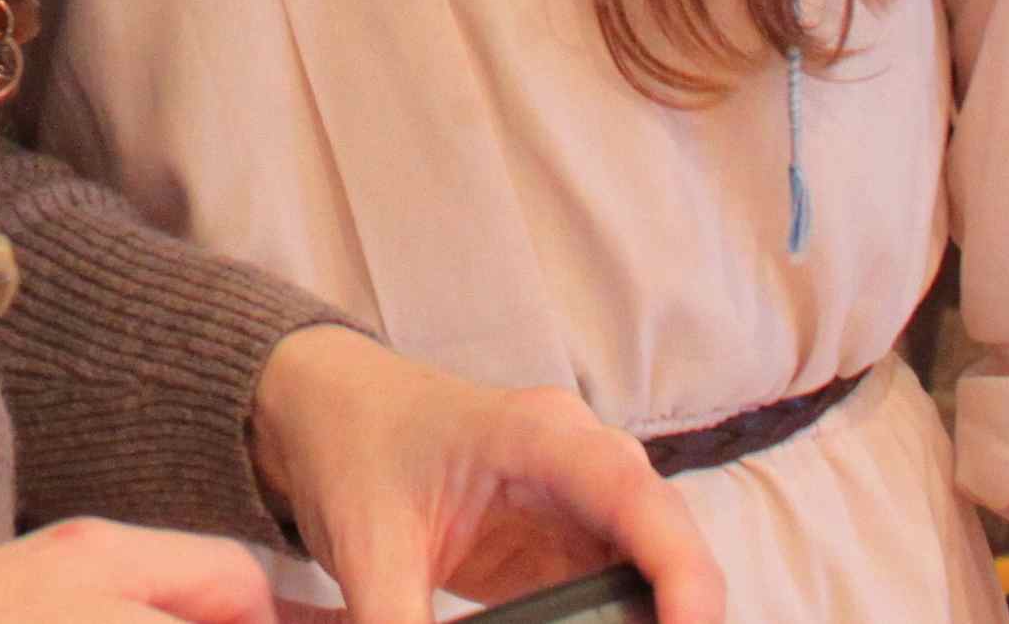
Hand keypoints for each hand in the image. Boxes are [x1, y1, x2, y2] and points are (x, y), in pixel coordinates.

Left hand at [247, 326, 723, 623]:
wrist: (324, 407)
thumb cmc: (350, 448)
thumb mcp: (368, 549)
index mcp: (534, 437)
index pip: (634, 497)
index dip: (682, 570)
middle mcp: (578, 462)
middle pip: (665, 541)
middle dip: (684, 613)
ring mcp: (578, 504)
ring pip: (653, 575)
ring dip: (657, 622)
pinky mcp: (564, 546)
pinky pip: (620, 596)